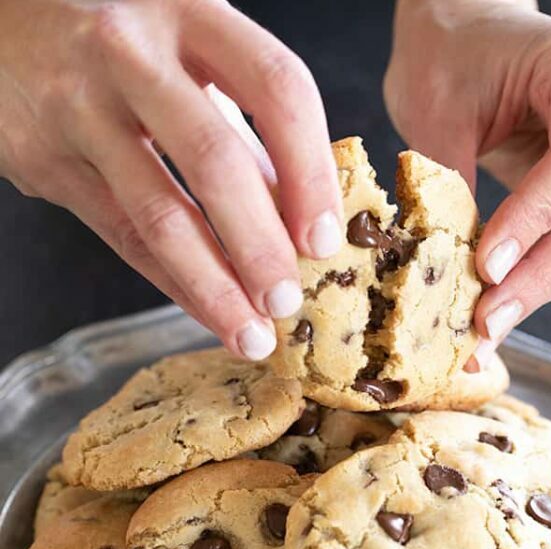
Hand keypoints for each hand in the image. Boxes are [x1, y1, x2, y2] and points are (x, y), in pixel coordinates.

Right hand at [0, 0, 342, 358]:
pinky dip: (170, 283)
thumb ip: (242, 124)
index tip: (326, 240)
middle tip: (288, 303)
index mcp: (190, 11)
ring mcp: (78, 106)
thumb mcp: (186, 51)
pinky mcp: (43, 158)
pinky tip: (205, 312)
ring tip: (251, 335)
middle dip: (260, 246)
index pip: (276, 88)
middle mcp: (132, 53)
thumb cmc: (116, 38)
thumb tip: (300, 213)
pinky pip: (121, 235)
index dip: (310, 172)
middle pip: (214, 161)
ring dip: (214, 286)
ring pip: (159, 214)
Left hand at [384, 0, 550, 368]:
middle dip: (546, 274)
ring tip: (489, 327)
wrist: (468, 35)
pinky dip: (543, 276)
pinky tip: (503, 307)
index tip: (488, 265)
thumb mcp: (437, 109)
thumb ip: (450, 183)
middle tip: (488, 321)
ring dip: (546, 286)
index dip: (539, 217)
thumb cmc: (450, 58)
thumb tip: (446, 273)